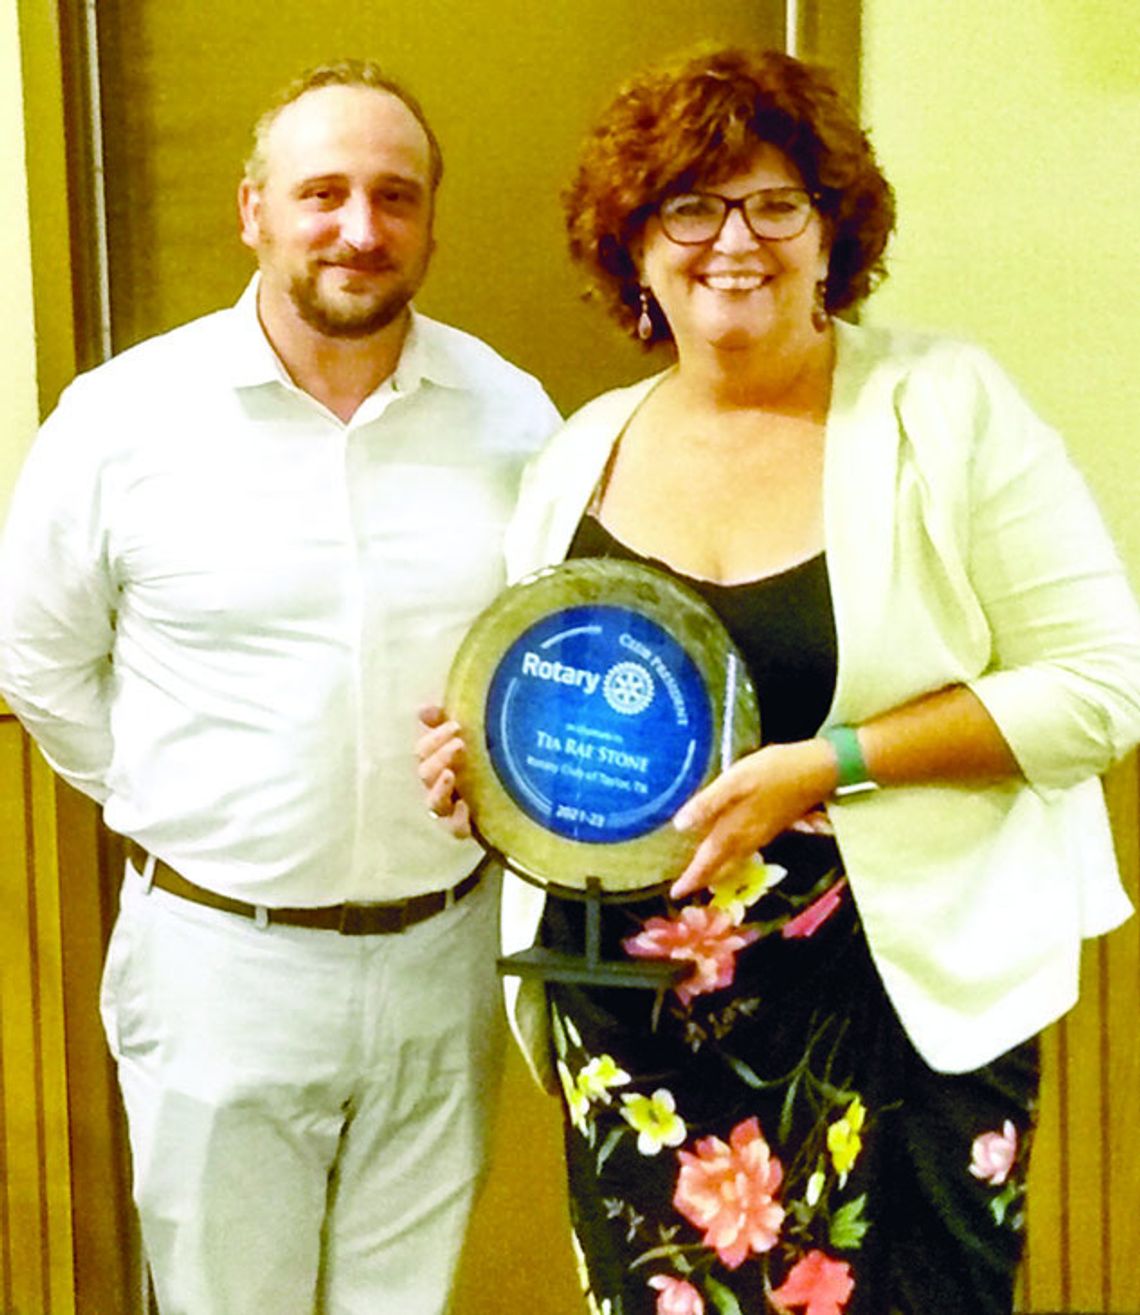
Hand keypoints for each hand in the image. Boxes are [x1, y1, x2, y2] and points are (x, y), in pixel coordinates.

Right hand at [416, 705, 471, 839]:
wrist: (509, 800)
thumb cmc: (481, 764)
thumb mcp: (466, 738)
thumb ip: (443, 722)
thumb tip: (423, 710)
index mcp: (436, 764)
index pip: (423, 751)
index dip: (435, 737)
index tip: (456, 726)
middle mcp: (438, 787)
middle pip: (425, 774)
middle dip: (439, 757)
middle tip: (459, 744)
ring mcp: (449, 810)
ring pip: (433, 802)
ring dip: (440, 787)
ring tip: (451, 774)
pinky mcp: (463, 828)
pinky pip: (455, 829)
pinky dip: (457, 820)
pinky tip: (465, 807)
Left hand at [669, 739, 836, 898]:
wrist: (816, 771)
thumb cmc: (772, 772)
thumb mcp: (735, 781)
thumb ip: (708, 804)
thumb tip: (679, 826)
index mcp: (734, 831)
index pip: (708, 863)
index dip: (691, 879)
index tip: (675, 894)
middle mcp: (747, 840)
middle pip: (721, 868)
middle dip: (702, 879)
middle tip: (684, 888)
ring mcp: (760, 835)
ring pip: (733, 862)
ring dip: (716, 870)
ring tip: (700, 873)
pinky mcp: (770, 827)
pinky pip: (743, 852)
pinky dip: (729, 857)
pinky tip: (725, 847)